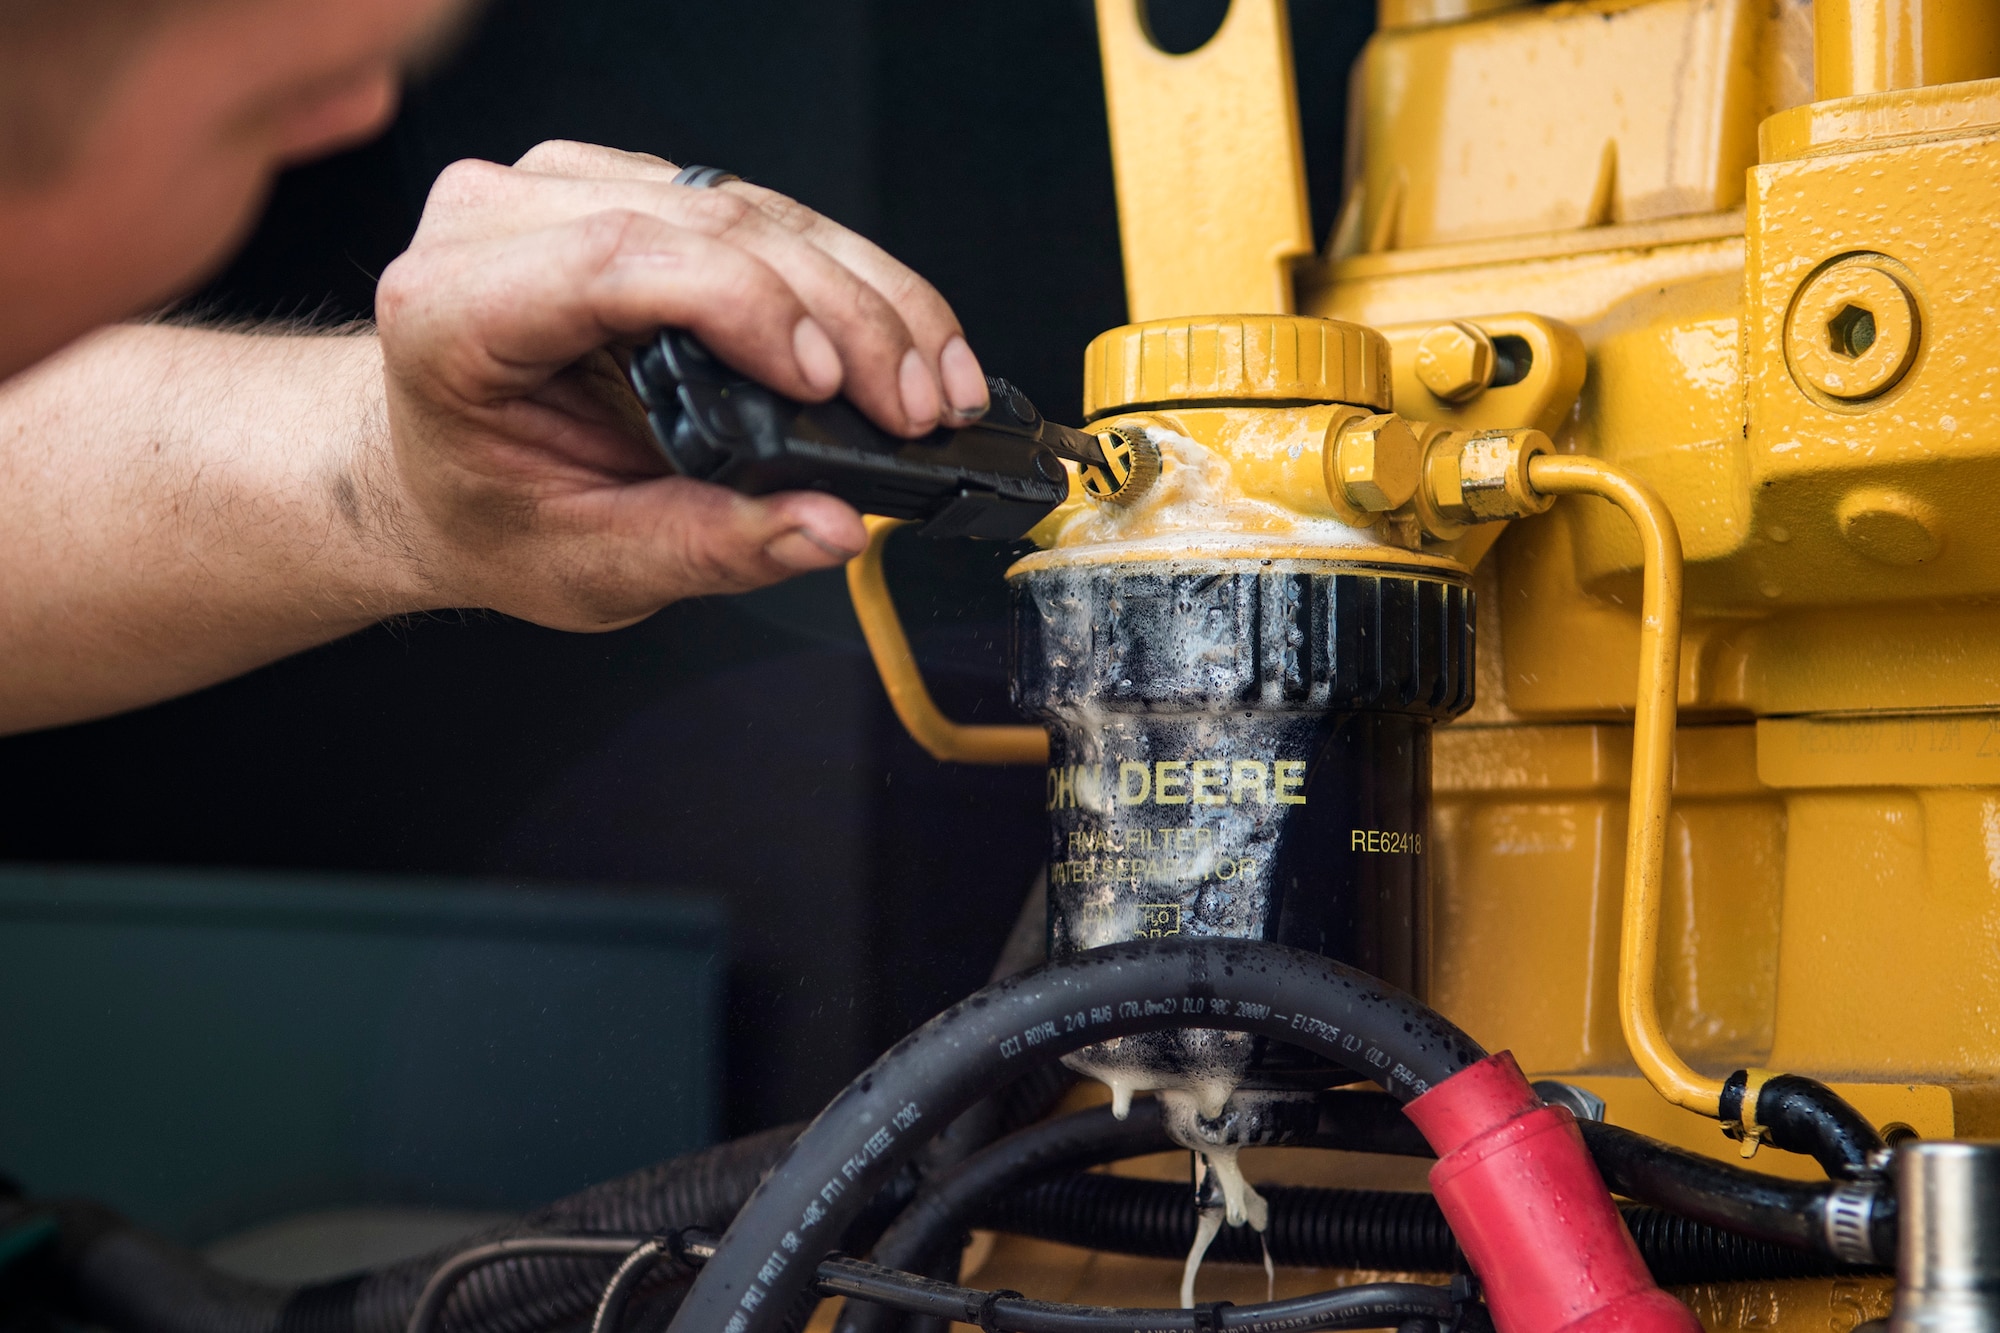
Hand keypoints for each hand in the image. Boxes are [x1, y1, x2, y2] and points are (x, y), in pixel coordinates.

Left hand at [375, 140, 990, 628]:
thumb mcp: (586, 565)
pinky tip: (900, 338)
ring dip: (866, 293)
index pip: (615, 258)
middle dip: (841, 317)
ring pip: (750, 206)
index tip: (823, 382)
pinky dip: (845, 276)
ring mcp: (566, 188)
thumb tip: (828, 529)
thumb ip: (708, 548)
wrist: (438, 473)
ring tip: (934, 383)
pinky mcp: (631, 189)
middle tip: (916, 407)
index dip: (741, 305)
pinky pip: (760, 209)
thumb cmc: (489, 511)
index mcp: (450, 307)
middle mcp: (500, 221)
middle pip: (705, 225)